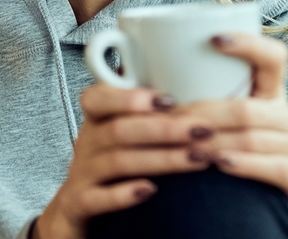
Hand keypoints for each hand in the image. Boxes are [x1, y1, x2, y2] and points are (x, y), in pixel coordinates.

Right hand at [31, 84, 213, 238]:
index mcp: (98, 116)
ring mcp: (82, 173)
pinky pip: (97, 198)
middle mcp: (87, 141)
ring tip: (199, 158)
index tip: (170, 99)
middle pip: (120, 130)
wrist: (82, 205)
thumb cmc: (119, 155)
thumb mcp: (131, 126)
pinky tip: (151, 190)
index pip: (99, 98)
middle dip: (166, 129)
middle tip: (204, 129)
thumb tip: (207, 82)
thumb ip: (156, 106)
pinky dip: (123, 194)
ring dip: (161, 159)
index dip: (131, 98)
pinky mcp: (80, 204)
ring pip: (118, 162)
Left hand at [175, 33, 287, 238]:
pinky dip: (245, 165)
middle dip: (204, 112)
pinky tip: (221, 164)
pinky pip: (275, 167)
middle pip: (247, 107)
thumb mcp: (225, 125)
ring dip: (215, 141)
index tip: (214, 39)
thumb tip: (142, 74)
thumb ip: (203, 100)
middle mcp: (287, 116)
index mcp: (271, 95)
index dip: (249, 44)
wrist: (274, 205)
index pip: (273, 57)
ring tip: (185, 146)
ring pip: (253, 137)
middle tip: (169, 119)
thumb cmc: (238, 157)